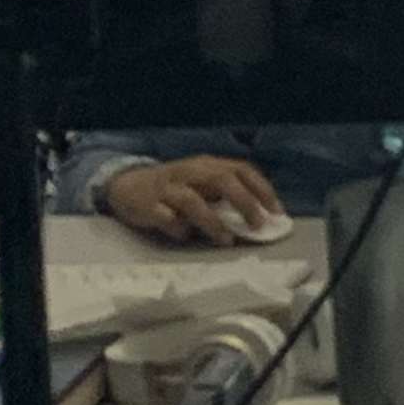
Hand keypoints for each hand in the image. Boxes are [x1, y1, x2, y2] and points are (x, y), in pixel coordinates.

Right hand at [99, 155, 284, 245]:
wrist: (127, 185)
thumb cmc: (174, 188)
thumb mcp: (202, 185)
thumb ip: (225, 198)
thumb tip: (257, 219)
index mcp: (207, 165)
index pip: (241, 169)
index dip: (261, 189)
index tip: (276, 211)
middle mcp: (189, 172)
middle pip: (222, 180)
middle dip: (244, 202)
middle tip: (258, 225)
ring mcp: (167, 188)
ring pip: (193, 201)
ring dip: (213, 221)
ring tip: (227, 240)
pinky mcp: (148, 205)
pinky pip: (165, 217)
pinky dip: (177, 228)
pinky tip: (184, 235)